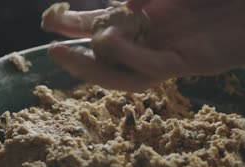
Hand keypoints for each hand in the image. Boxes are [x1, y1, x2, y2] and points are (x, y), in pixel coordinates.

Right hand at [42, 0, 244, 90]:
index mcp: (153, 16)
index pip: (106, 24)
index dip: (76, 23)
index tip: (50, 18)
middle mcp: (159, 38)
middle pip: (110, 53)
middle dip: (78, 47)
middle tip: (49, 42)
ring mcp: (176, 52)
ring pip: (126, 71)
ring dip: (94, 65)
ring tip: (65, 53)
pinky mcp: (195, 63)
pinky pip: (154, 68)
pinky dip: (129, 57)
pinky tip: (110, 42)